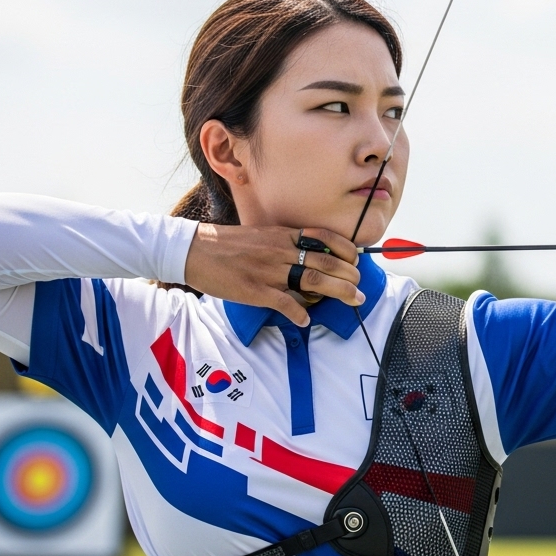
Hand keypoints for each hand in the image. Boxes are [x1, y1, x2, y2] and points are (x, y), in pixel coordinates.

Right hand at [183, 225, 361, 326]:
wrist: (195, 250)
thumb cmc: (229, 244)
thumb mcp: (262, 235)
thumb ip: (285, 243)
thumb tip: (309, 255)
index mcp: (283, 235)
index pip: (324, 238)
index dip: (347, 250)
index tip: (357, 261)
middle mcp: (280, 250)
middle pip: (326, 262)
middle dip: (349, 275)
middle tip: (360, 287)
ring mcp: (268, 270)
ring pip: (313, 280)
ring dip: (338, 292)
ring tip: (354, 300)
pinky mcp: (255, 290)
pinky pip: (284, 303)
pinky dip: (299, 313)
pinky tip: (307, 320)